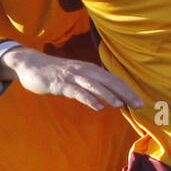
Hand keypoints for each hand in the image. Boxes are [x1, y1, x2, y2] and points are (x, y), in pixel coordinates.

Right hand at [0, 47, 143, 110]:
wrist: (29, 64)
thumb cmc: (55, 73)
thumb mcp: (76, 76)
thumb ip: (91, 84)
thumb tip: (110, 95)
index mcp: (90, 69)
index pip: (113, 79)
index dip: (128, 90)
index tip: (140, 101)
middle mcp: (84, 71)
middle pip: (108, 81)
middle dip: (125, 92)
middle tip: (139, 104)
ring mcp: (71, 76)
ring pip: (94, 85)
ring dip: (108, 95)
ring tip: (121, 105)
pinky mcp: (60, 83)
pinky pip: (77, 91)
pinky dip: (88, 99)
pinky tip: (98, 107)